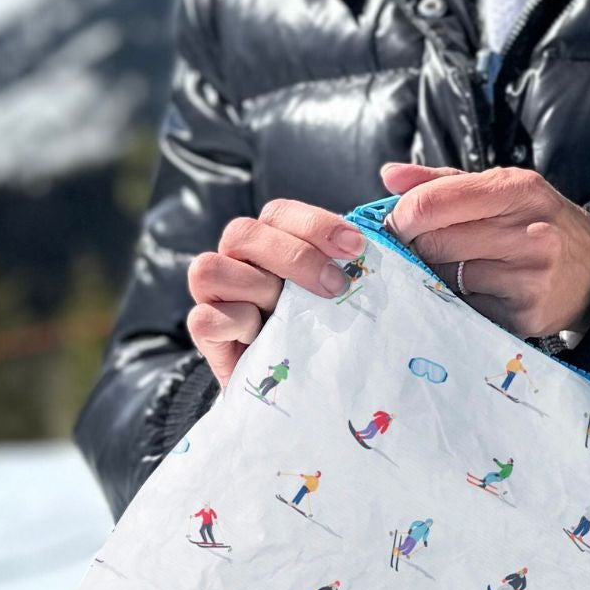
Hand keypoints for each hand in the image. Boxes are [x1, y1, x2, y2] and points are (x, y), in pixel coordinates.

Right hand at [184, 197, 365, 390]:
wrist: (299, 385)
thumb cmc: (321, 328)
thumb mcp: (338, 289)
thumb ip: (350, 256)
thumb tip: (386, 205)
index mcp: (268, 241)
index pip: (278, 212)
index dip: (317, 224)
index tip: (357, 248)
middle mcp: (235, 259)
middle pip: (243, 232)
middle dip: (295, 256)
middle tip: (335, 286)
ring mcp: (213, 294)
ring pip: (210, 267)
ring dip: (260, 289)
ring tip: (290, 316)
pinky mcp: (203, 330)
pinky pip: (205, 316)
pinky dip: (238, 323)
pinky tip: (263, 335)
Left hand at [380, 160, 589, 339]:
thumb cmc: (537, 222)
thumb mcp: (502, 188)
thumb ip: (442, 181)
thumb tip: (389, 176)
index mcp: (519, 190)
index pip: (433, 203)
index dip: (401, 216)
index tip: (394, 224)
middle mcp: (529, 233)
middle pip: (433, 243)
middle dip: (416, 246)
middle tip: (421, 247)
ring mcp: (529, 278)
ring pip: (444, 278)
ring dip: (436, 274)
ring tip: (454, 267)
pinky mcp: (524, 315)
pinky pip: (464, 306)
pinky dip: (458, 299)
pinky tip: (475, 290)